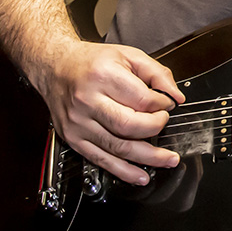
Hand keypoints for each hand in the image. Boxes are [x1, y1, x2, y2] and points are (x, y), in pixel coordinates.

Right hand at [34, 39, 185, 184]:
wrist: (55, 67)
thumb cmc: (91, 62)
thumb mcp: (128, 55)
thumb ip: (157, 73)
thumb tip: (176, 95)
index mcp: (103, 76)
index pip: (143, 99)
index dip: (163, 104)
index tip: (167, 104)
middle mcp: (88, 100)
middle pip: (131, 126)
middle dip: (156, 129)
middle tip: (165, 123)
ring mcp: (79, 122)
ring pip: (119, 147)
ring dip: (148, 158)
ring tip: (167, 159)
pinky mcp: (74, 138)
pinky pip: (101, 159)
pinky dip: (124, 171)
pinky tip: (140, 175)